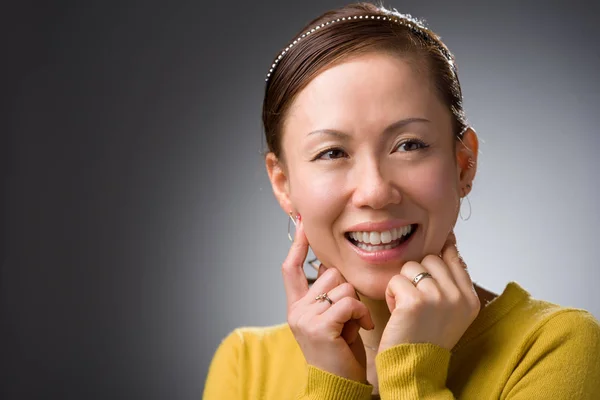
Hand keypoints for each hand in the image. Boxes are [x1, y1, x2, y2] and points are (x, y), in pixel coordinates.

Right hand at [282, 216, 373, 382]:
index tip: (301, 224)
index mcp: (297, 306)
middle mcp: (296, 310)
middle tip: (350, 315)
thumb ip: (329, 295)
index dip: (297, 245)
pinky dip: (361, 314)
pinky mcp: (319, 326)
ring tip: (356, 324)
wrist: (339, 385)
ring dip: (357, 304)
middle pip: (329, 273)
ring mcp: (305, 318)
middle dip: (348, 289)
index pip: (291, 268)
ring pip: (343, 286)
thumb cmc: (341, 353)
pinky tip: (363, 328)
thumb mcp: (332, 319)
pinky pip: (348, 302)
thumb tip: (333, 269)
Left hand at [378, 231, 479, 351]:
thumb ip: (452, 282)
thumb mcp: (451, 311)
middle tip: (414, 298)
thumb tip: (448, 244)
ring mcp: (437, 297)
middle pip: (430, 258)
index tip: (435, 247)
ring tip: (405, 307)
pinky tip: (396, 312)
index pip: (455, 258)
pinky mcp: (415, 301)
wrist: (415, 367)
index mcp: (470, 299)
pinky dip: (391, 295)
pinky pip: (396, 280)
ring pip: (411, 267)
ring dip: (402, 284)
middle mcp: (457, 296)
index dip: (442, 250)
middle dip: (417, 274)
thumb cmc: (426, 338)